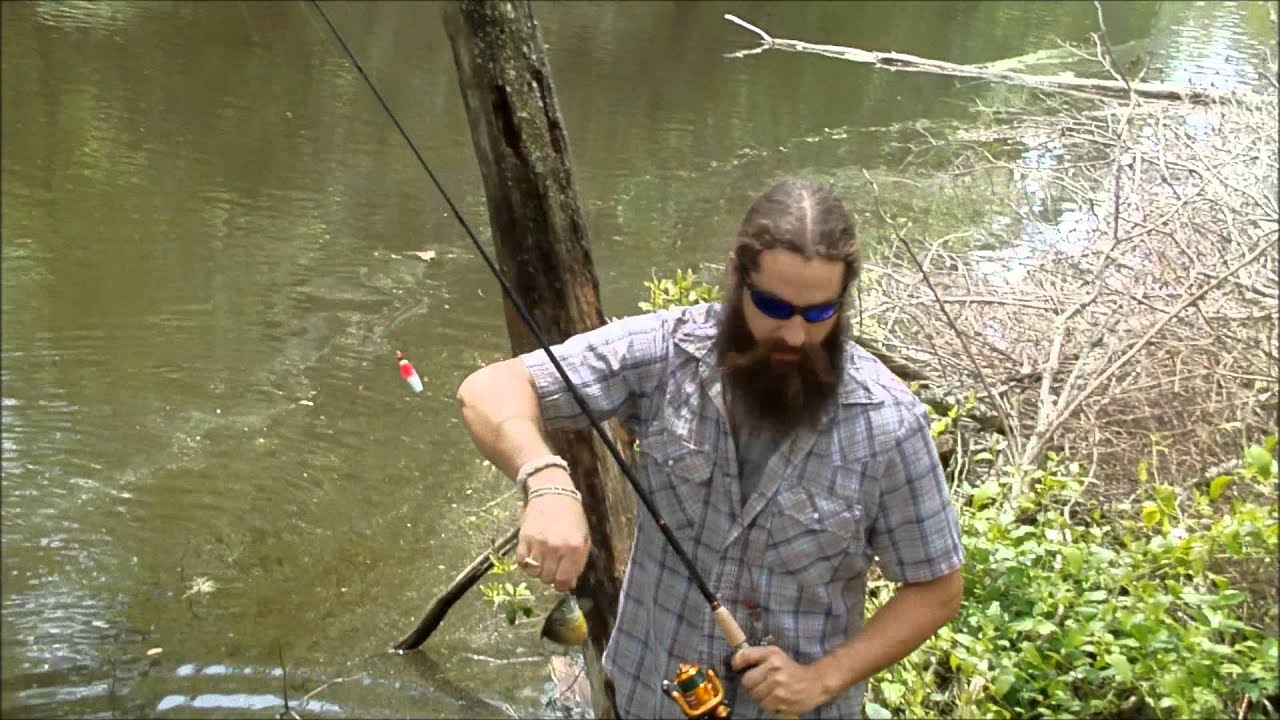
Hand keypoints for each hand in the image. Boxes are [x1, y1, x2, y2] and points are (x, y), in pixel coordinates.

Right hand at [516, 468, 590, 591]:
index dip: (562, 584)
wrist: (552, 493)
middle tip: (553, 564)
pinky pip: (521, 562)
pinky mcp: (524, 538)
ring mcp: (539, 543)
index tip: (560, 581)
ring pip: (534, 573)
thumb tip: (569, 585)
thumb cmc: (571, 516)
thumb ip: (578, 562)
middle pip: (548, 578)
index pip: (564, 581)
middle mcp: (557, 548)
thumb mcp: (582, 538)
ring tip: (543, 558)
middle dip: (550, 575)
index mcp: (575, 548)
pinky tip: (532, 554)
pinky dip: (526, 563)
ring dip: (538, 570)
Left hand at [731, 644, 829, 716]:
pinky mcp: (783, 704)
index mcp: (772, 655)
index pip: (745, 656)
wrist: (815, 683)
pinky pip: (765, 706)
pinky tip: (776, 698)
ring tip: (770, 690)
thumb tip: (735, 662)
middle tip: (761, 682)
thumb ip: (756, 655)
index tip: (737, 667)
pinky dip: (768, 704)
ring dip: (759, 695)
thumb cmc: (790, 668)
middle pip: (746, 681)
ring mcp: (779, 689)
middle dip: (751, 683)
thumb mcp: (775, 654)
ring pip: (754, 696)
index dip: (736, 662)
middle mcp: (775, 671)